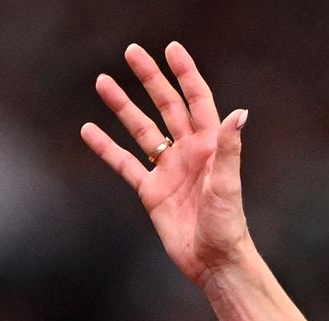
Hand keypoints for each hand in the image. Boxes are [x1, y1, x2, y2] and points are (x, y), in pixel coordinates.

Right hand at [80, 42, 249, 286]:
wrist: (214, 263)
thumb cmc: (227, 226)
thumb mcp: (228, 184)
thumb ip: (229, 148)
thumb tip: (239, 114)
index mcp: (210, 148)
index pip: (197, 102)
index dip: (186, 75)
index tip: (171, 49)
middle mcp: (189, 154)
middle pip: (167, 107)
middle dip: (151, 79)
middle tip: (132, 52)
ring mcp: (168, 171)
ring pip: (141, 130)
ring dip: (123, 106)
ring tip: (103, 81)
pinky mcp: (151, 191)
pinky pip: (125, 163)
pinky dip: (106, 147)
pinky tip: (88, 129)